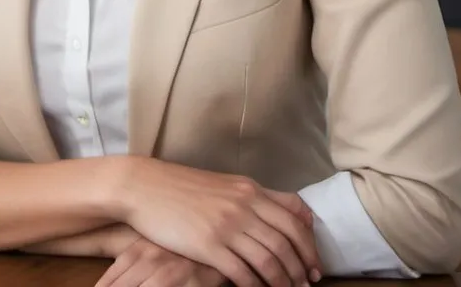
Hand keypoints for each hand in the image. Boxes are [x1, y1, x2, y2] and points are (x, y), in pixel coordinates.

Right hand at [113, 158, 320, 286]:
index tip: (315, 265)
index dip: (309, 245)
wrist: (146, 187)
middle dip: (301, 268)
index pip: (294, 218)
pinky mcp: (208, 246)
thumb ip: (258, 197)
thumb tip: (294, 212)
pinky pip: (242, 273)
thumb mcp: (226, 185)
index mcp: (249, 190)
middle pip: (286, 243)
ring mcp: (226, 226)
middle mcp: (243, 206)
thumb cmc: (185, 188)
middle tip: (307, 285)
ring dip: (283, 281)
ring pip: (269, 260)